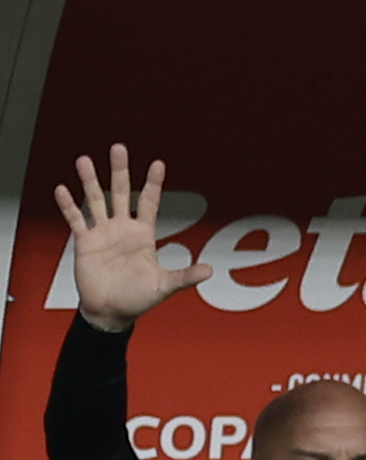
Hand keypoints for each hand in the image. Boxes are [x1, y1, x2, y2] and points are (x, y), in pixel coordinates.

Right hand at [51, 146, 211, 332]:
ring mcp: (102, 233)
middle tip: (118, 147)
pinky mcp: (84, 242)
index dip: (153, 183)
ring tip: (84, 160)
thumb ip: (184, 277)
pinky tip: (62, 189)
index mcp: (144, 234)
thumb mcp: (164, 286)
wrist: (111, 311)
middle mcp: (122, 229)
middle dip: (120, 171)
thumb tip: (209, 271)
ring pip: (96, 200)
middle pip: (121, 192)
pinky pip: (76, 220)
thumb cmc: (138, 298)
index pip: (149, 202)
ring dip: (90, 181)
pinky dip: (69, 205)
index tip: (157, 163)